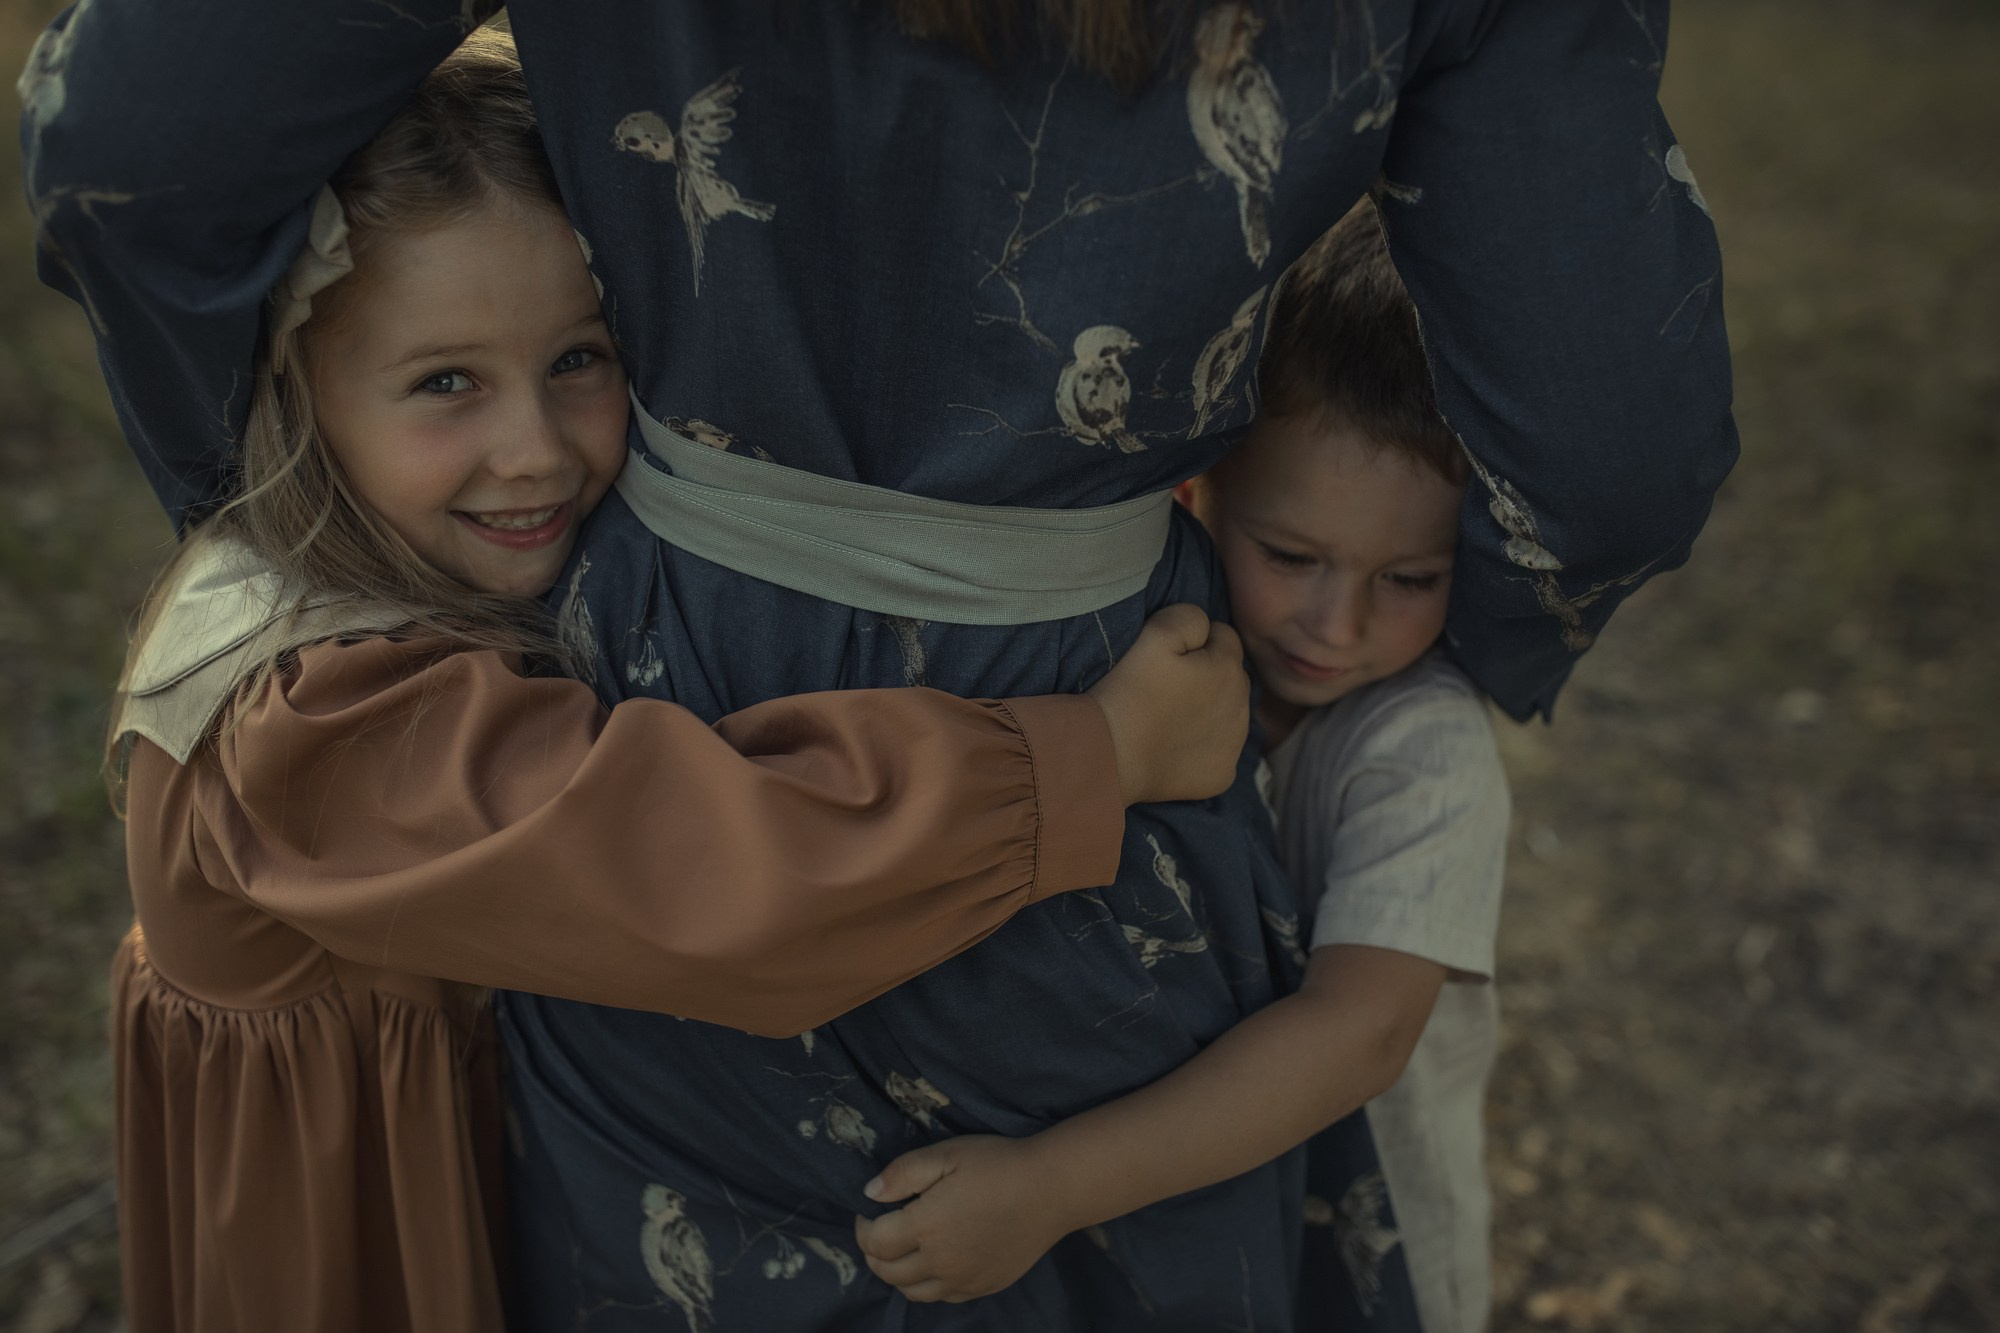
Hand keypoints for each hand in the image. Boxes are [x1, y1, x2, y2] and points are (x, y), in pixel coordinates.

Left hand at [853, 1135, 1071, 1302]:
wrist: (1051, 1189)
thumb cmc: (998, 1164)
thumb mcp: (947, 1153)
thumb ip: (903, 1173)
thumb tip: (870, 1193)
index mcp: (926, 1225)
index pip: (874, 1242)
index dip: (862, 1228)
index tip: (867, 1212)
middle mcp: (940, 1261)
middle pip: (888, 1272)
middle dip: (874, 1253)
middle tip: (879, 1232)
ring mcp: (963, 1279)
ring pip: (912, 1292)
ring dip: (898, 1273)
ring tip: (902, 1250)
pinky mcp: (983, 1286)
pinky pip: (943, 1296)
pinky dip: (927, 1284)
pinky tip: (934, 1261)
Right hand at [1087, 603, 1248, 805]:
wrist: (1111, 755)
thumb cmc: (1130, 691)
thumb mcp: (1155, 634)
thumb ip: (1189, 617)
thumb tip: (1205, 628)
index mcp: (1229, 668)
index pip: (1225, 637)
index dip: (1196, 641)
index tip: (1169, 657)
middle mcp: (1242, 707)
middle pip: (1232, 677)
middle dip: (1209, 675)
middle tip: (1167, 686)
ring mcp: (1234, 746)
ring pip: (1229, 714)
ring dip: (1210, 710)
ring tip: (1170, 717)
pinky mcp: (1222, 775)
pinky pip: (1219, 751)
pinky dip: (1203, 747)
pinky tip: (1174, 747)